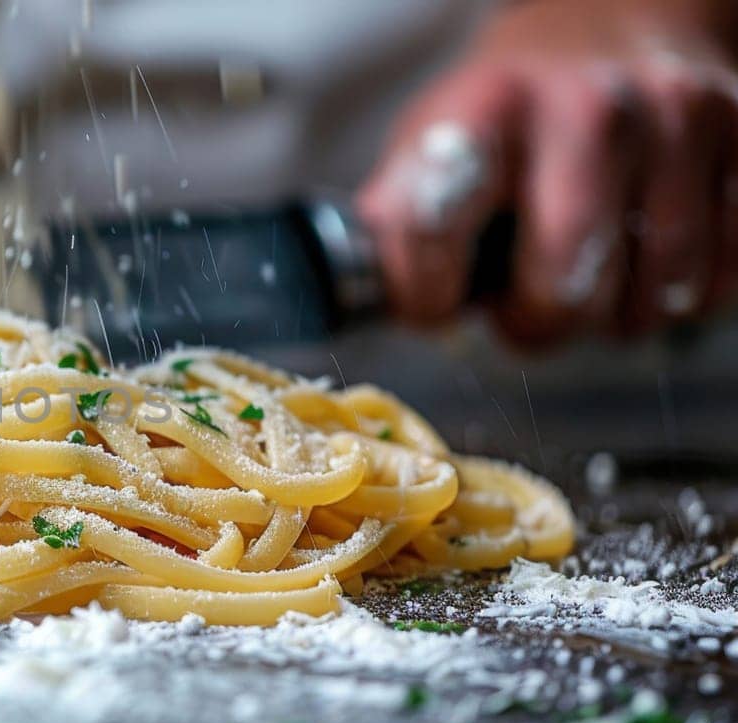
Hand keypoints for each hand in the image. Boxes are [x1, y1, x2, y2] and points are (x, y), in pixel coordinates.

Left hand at [358, 0, 737, 344]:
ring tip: (587, 280)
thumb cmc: (508, 114)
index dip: (426, 292)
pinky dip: (675, 298)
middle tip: (524, 310)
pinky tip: (644, 265)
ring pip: (652, 295)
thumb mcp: (430, 146)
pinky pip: (717, 280)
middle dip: (535, 324)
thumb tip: (386, 302)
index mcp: (485, 107)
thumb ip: (400, 224)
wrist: (608, 28)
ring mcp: (676, 124)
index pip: (433, 226)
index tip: (434, 300)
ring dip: (613, 318)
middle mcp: (587, 108)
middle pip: (564, 285)